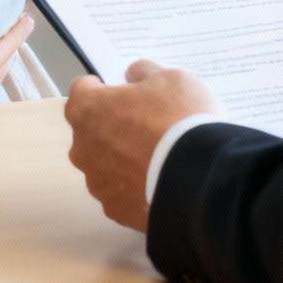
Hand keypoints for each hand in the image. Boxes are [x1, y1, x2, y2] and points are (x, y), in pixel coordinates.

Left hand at [65, 60, 220, 231]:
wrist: (199, 180)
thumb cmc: (179, 122)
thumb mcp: (171, 79)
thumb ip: (144, 73)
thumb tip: (134, 76)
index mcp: (88, 109)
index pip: (83, 90)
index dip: (104, 88)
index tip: (123, 91)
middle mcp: (82, 147)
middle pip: (91, 130)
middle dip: (113, 125)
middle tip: (147, 123)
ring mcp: (97, 182)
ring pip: (105, 163)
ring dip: (123, 157)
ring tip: (158, 155)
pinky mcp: (115, 209)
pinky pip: (120, 191)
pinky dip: (134, 185)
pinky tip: (159, 178)